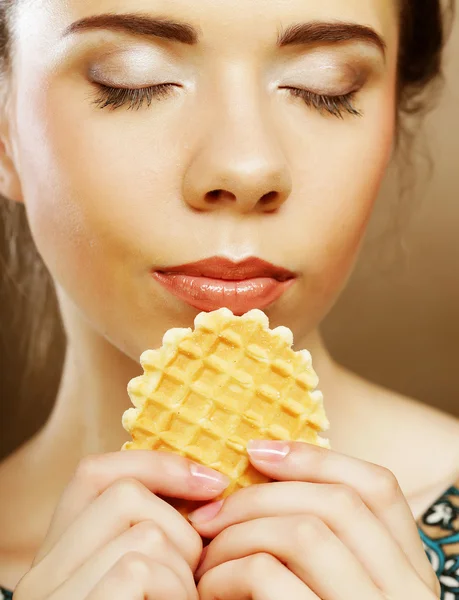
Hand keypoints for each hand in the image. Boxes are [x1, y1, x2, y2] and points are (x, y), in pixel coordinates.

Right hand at [13, 450, 229, 599]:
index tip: (210, 481)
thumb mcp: (136, 584)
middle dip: (179, 526)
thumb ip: (149, 542)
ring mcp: (57, 596)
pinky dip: (176, 592)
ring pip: (145, 532)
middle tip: (193, 573)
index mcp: (60, 558)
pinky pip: (142, 568)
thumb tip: (208, 492)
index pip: (95, 475)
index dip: (156, 465)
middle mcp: (44, 574)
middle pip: (126, 496)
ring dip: (183, 569)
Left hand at [191, 441, 439, 599]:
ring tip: (205, 552)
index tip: (257, 450)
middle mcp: (405, 596)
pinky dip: (227, 571)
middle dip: (260, 495)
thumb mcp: (335, 592)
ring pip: (303, 532)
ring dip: (239, 532)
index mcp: (407, 576)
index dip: (315, 457)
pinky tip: (208, 588)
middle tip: (209, 512)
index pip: (378, 488)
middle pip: (335, 504)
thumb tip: (262, 479)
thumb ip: (320, 549)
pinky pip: (269, 577)